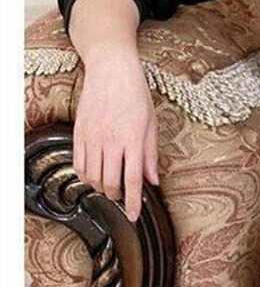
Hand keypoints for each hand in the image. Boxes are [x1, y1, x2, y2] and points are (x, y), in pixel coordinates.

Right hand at [73, 54, 159, 222]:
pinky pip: (78, 163)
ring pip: (92, 176)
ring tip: (109, 187)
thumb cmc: (136, 94)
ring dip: (101, 188)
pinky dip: (85, 176)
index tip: (133, 216)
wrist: (112, 69)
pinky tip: (93, 176)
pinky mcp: (79, 132)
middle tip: (122, 199)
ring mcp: (92, 136)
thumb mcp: (151, 124)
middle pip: (110, 182)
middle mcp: (111, 140)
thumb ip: (151, 154)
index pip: (132, 179)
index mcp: (133, 139)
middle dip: (116, 197)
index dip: (133, 202)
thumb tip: (153, 181)